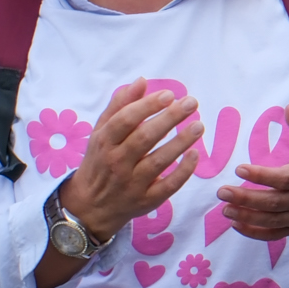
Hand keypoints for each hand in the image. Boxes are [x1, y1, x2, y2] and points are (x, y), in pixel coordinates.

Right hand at [60, 78, 204, 240]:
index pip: (125, 121)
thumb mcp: (101, 133)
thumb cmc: (100, 161)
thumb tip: (141, 81)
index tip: (169, 94)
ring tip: (198, 125)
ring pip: (159, 160)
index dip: (147, 106)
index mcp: (104, 143)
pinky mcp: (147, 200)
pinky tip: (195, 155)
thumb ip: (120, 107)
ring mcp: (132, 183)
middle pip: (144, 138)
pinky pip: (169, 185)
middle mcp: (117, 162)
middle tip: (191, 103)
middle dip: (169, 118)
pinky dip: (183, 171)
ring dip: (181, 142)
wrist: (90, 206)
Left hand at [217, 106, 288, 240]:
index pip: (285, 178)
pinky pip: (276, 233)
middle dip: (245, 198)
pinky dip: (256, 233)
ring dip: (247, 216)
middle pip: (273, 201)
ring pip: (272, 219)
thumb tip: (288, 107)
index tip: (240, 169)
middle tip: (222, 192)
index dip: (261, 176)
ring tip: (225, 209)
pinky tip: (237, 225)